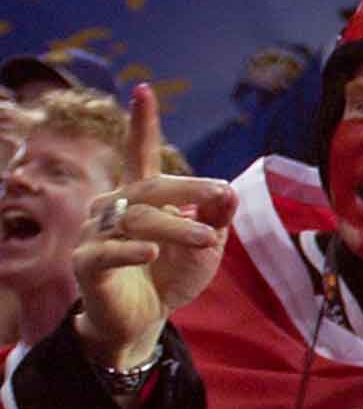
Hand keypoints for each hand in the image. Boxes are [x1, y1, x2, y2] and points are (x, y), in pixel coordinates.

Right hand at [73, 84, 235, 370]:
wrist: (146, 319)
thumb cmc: (173, 274)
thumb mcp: (206, 246)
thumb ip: (216, 218)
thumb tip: (230, 191)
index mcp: (141, 196)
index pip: (139, 153)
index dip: (142, 123)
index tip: (143, 90)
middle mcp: (114, 206)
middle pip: (152, 188)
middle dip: (190, 190)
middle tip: (222, 197)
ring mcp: (96, 232)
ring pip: (138, 220)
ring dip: (175, 227)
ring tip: (208, 240)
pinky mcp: (86, 262)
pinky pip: (107, 251)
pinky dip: (131, 250)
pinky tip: (151, 253)